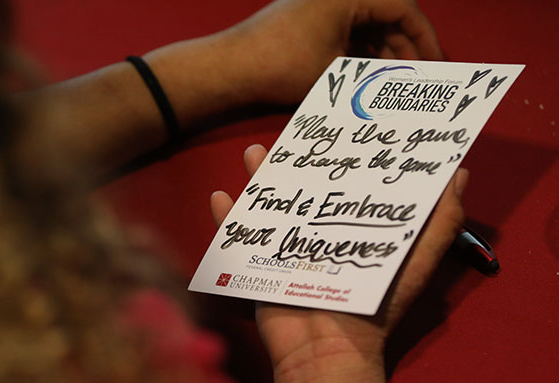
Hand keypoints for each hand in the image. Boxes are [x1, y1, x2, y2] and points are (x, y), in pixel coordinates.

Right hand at [211, 144, 465, 382]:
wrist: (327, 347)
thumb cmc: (377, 303)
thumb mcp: (417, 259)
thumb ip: (440, 221)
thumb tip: (458, 173)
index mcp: (356, 231)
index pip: (352, 185)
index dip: (350, 157)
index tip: (349, 126)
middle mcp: (322, 236)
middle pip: (306, 190)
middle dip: (297, 162)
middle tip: (294, 133)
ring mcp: (288, 249)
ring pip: (269, 206)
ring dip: (258, 179)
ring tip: (253, 153)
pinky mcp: (261, 265)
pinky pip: (237, 238)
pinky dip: (227, 218)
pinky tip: (221, 196)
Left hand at [216, 0, 442, 104]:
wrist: (232, 68)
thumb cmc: (283, 64)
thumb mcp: (337, 72)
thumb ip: (377, 73)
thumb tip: (409, 86)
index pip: (404, 9)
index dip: (425, 39)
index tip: (437, 66)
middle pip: (387, 18)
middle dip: (405, 50)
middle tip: (419, 82)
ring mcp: (322, 7)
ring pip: (367, 29)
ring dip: (383, 56)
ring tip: (397, 88)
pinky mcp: (310, 22)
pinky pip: (347, 35)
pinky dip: (361, 56)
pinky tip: (370, 81)